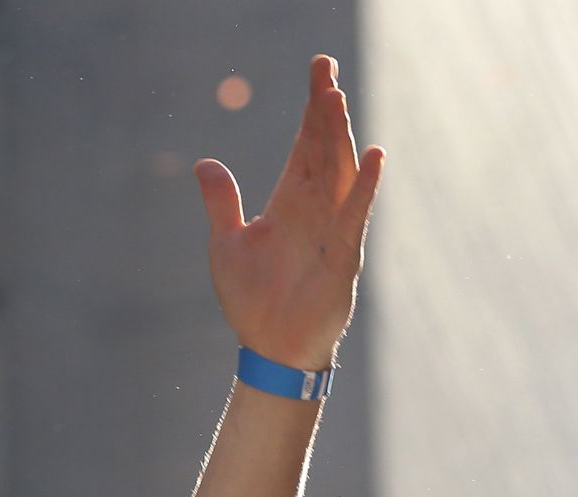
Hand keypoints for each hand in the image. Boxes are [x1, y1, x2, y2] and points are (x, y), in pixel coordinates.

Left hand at [194, 55, 383, 370]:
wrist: (269, 346)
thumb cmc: (253, 299)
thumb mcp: (227, 244)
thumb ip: (222, 202)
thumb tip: (204, 163)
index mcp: (288, 202)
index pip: (303, 145)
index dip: (311, 109)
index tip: (318, 71)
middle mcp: (313, 208)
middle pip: (322, 149)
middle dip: (324, 110)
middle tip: (325, 70)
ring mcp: (331, 228)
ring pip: (338, 172)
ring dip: (338, 137)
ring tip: (337, 100)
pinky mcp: (343, 254)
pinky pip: (355, 214)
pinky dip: (363, 186)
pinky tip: (373, 156)